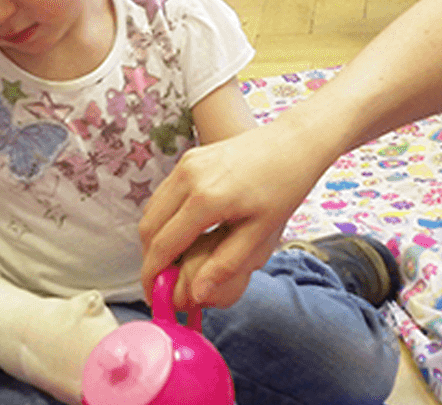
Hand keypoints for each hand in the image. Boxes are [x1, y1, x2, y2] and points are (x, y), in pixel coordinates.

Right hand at [139, 121, 334, 307]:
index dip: (152, 275)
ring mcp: (186, 165)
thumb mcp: (260, 233)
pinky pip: (163, 194)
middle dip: (149, 259)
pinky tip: (181, 234)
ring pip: (151, 210)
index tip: (154, 297)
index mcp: (206, 199)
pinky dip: (163, 218)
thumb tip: (196, 295)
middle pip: (148, 228)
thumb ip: (225, 265)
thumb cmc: (283, 188)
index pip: (163, 245)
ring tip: (171, 262)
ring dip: (154, 239)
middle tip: (161, 283)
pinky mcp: (189, 158)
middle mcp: (188, 178)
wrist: (293, 144)